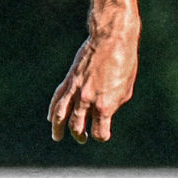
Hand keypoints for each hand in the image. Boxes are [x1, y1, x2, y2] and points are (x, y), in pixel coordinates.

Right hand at [48, 19, 138, 141]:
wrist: (112, 40)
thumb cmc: (125, 64)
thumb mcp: (125, 89)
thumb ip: (113, 105)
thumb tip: (104, 114)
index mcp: (105, 106)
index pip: (99, 132)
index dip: (101, 135)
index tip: (102, 133)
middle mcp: (87, 100)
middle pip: (77, 126)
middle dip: (80, 135)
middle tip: (82, 137)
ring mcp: (76, 90)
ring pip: (61, 115)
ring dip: (58, 128)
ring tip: (57, 136)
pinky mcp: (70, 79)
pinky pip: (58, 98)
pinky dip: (53, 110)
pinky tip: (51, 118)